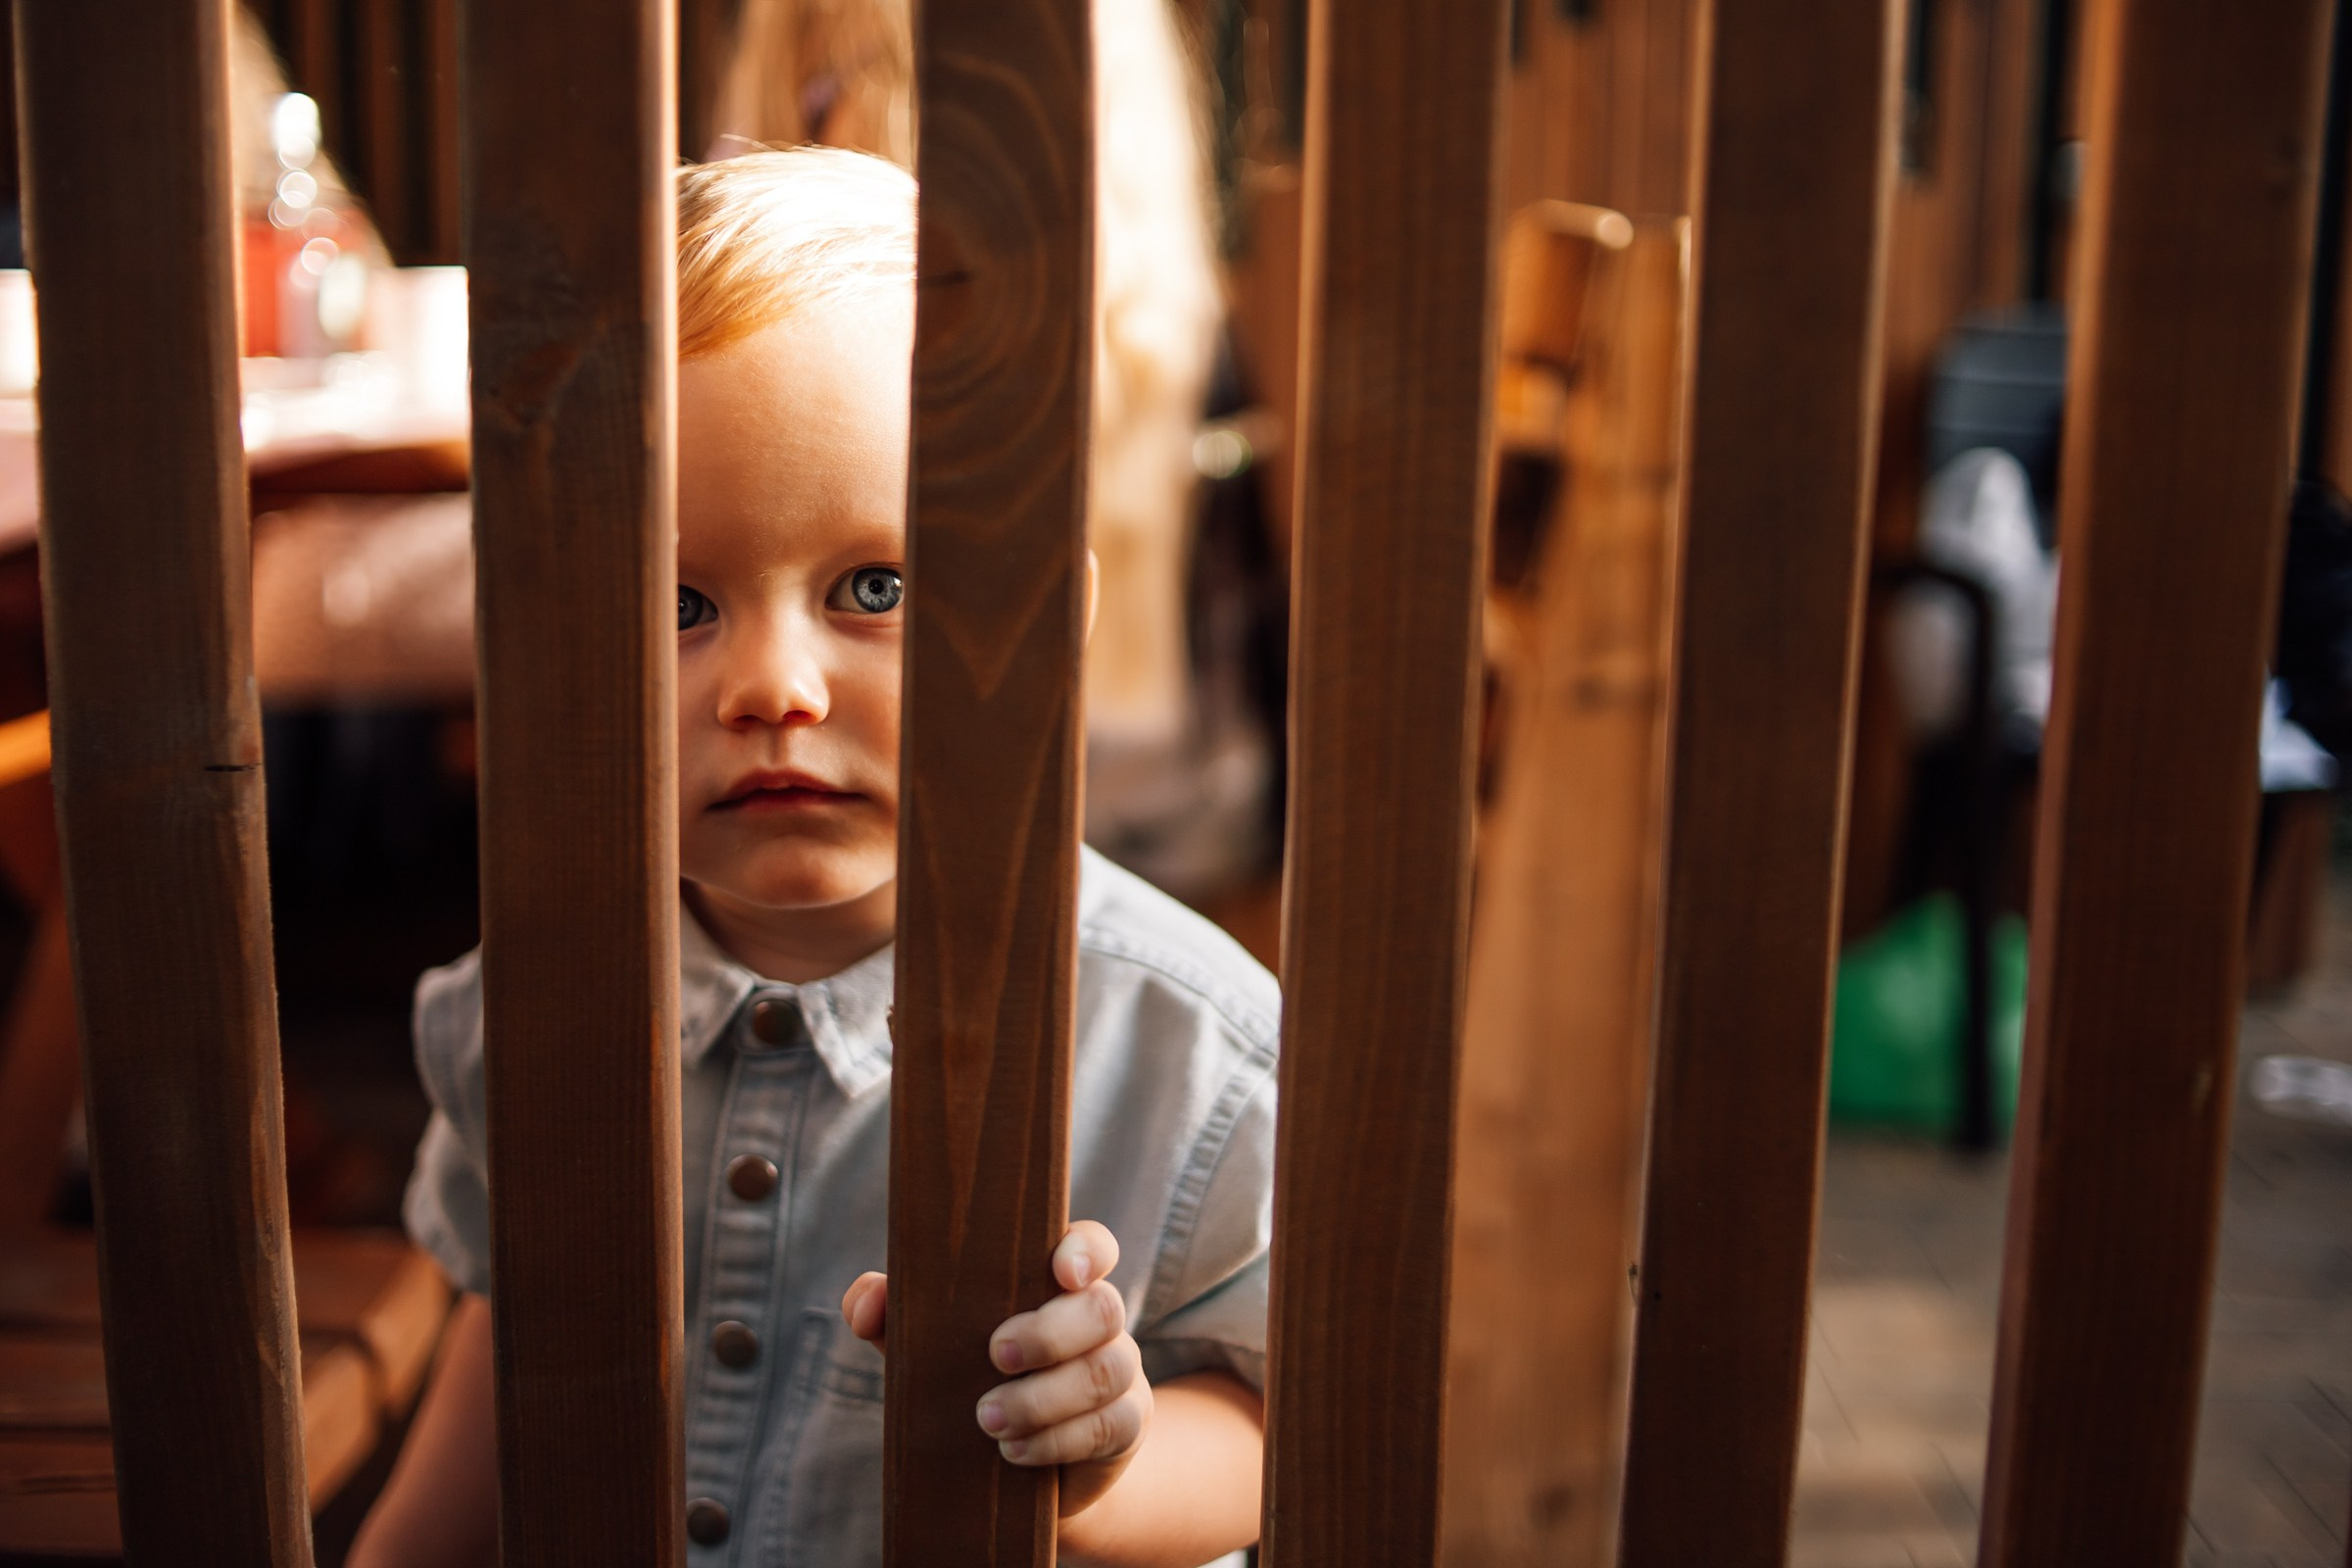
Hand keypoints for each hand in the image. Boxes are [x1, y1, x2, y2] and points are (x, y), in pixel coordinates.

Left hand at [838, 1220, 1151, 1518]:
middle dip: (1050, 1333)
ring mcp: (1120, 1371)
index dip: (1087, 1251)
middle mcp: (1097, 1320)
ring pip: (1108, 1369)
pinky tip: (1015, 1452)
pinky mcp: (1125, 1425)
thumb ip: (892, 1314)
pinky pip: (1110, 1427)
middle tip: (995, 1356)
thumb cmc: (969, 1381)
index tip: (1061, 1271)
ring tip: (988, 1420)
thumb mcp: (929, 1348)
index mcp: (1056, 1285)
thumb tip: (866, 1304)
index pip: (1093, 1246)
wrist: (1014, 1468)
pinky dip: (1058, 1440)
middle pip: (1103, 1308)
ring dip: (1045, 1397)